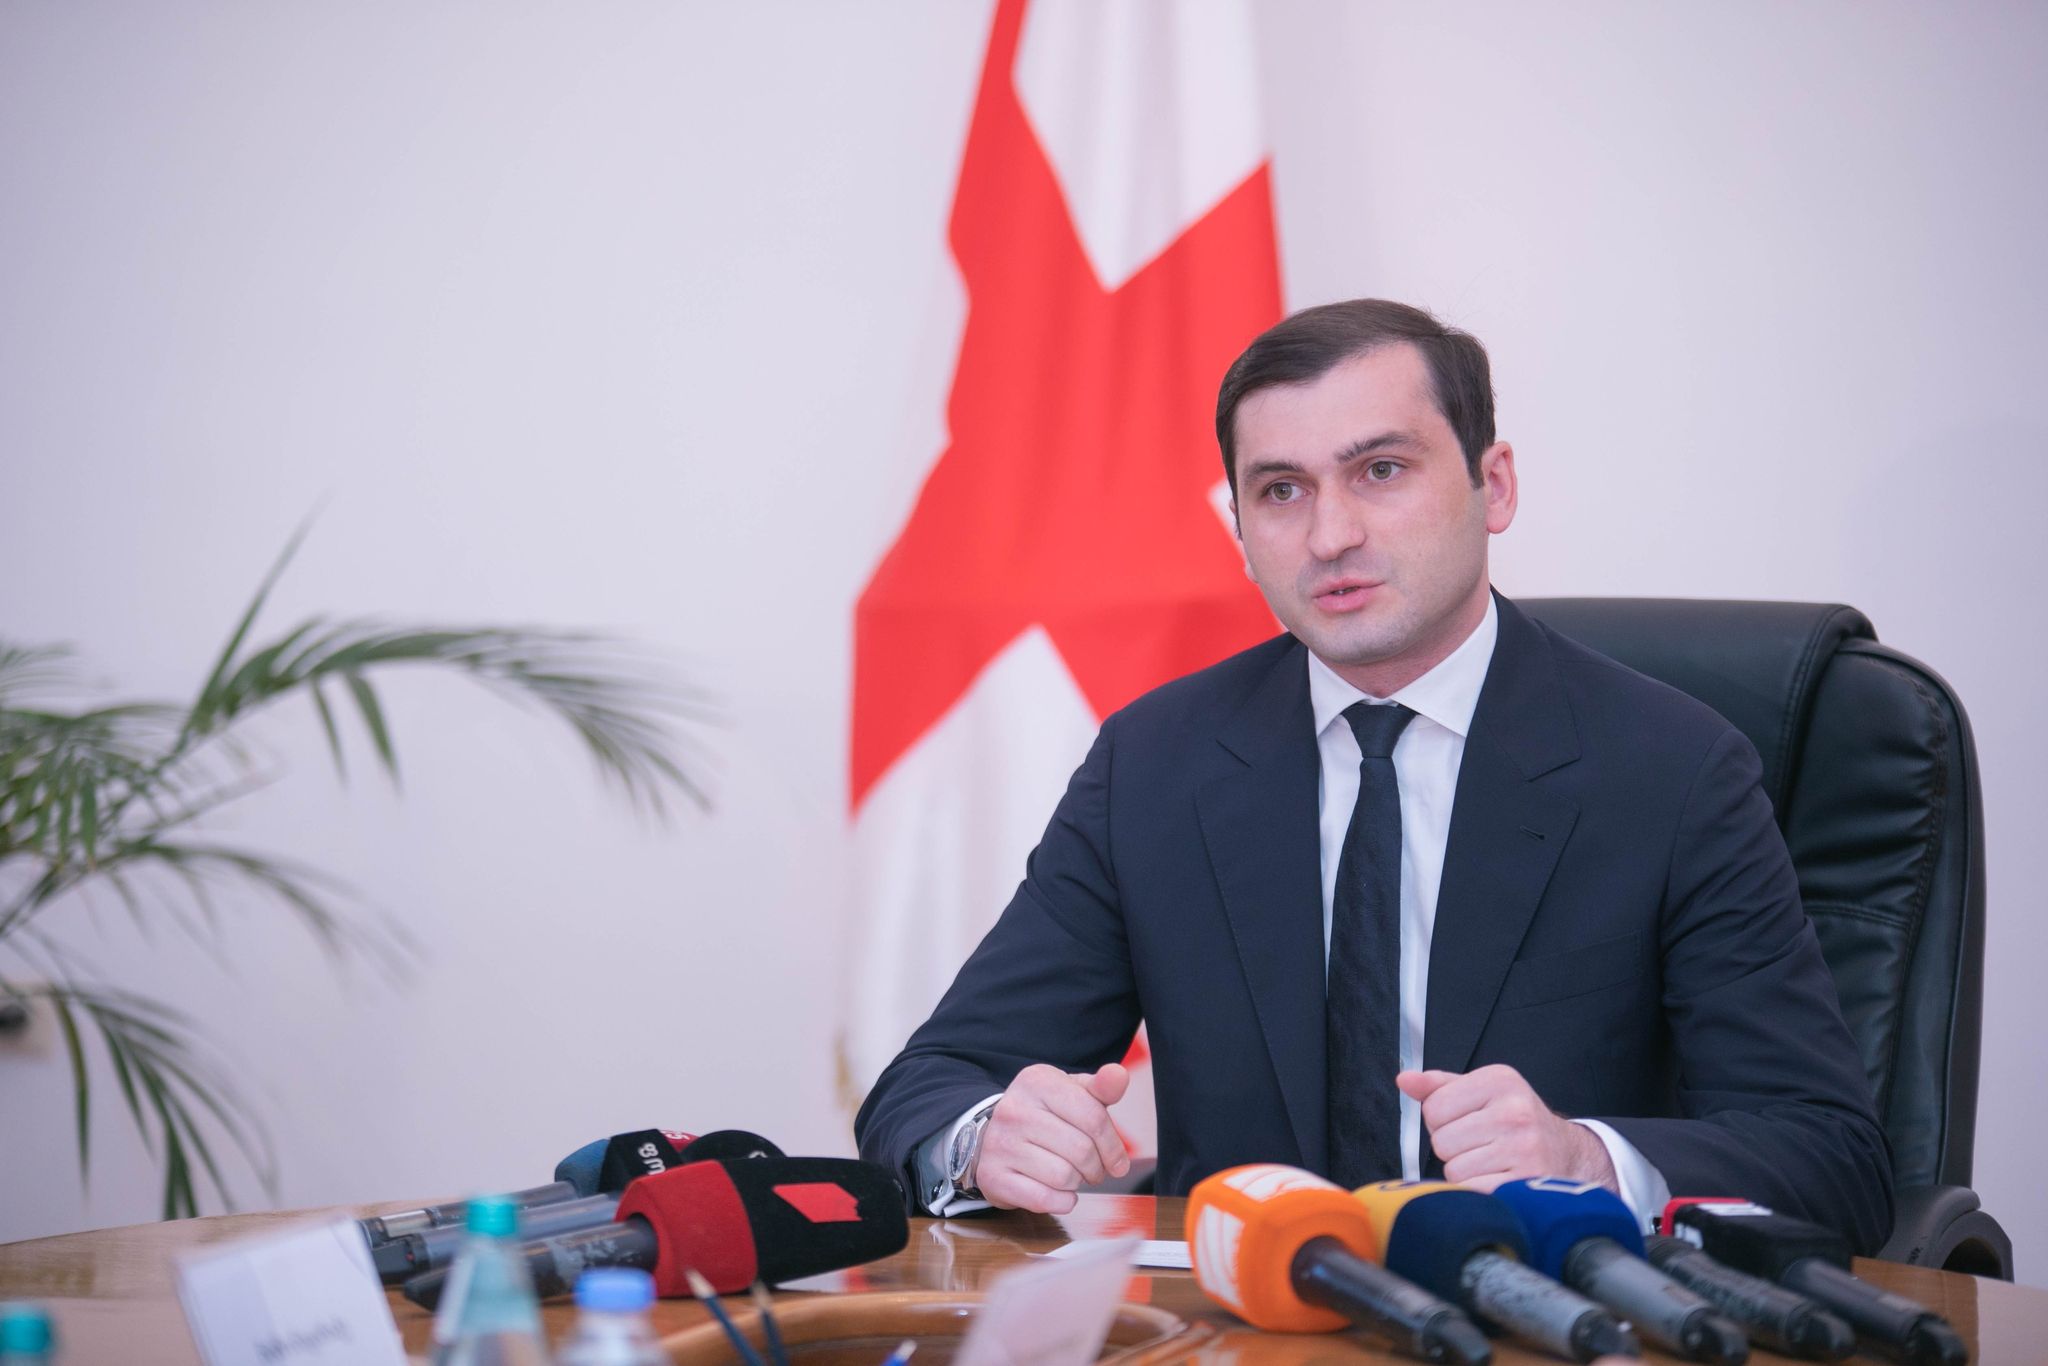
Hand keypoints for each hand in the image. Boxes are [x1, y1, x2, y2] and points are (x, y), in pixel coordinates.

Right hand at [973, 1063, 1131, 1213]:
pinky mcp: (993, 1176)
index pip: (1093, 1117)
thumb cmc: (1044, 1117)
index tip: (1118, 1161)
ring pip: (1064, 1176)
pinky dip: (1061, 1201)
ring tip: (1072, 1175)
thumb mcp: (1072, 1094)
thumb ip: (1101, 1088)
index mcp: (1037, 1082)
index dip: (1113, 1145)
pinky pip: (1044, 1199)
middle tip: (1094, 1170)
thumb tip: (1118, 1075)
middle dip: (1097, 1167)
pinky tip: (1058, 1191)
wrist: (992, 1137)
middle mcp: (1014, 1109)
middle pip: (1081, 1150)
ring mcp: (1000, 1143)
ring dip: (1077, 1183)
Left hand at [1396, 1064, 1616, 1192]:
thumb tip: (1404, 1080)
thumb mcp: (1482, 1094)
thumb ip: (1439, 1087)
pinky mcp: (1527, 1181)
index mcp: (1499, 1080)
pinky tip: (1499, 1180)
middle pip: (1442, 1140)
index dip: (1442, 1121)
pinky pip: (1473, 1191)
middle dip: (1454, 1148)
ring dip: (1466, 1172)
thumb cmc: (1515, 1123)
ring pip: (1455, 1169)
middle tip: (1482, 1146)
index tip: (1468, 1122)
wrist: (1568, 1155)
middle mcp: (1515, 1110)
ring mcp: (1524, 1147)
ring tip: (1492, 1162)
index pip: (1433, 1108)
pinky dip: (1479, 1191)